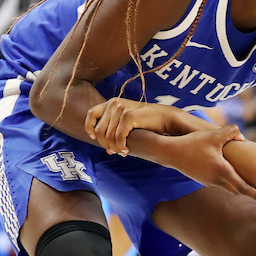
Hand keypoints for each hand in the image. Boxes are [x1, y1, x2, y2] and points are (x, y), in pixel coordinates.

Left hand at [86, 98, 208, 154]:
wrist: (166, 117)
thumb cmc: (148, 122)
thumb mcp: (128, 120)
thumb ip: (115, 127)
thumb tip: (105, 146)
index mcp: (112, 102)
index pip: (91, 114)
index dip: (89, 127)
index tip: (94, 138)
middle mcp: (114, 103)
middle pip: (99, 130)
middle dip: (106, 144)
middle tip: (115, 152)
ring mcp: (121, 109)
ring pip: (108, 136)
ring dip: (115, 147)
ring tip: (123, 152)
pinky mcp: (129, 116)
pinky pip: (118, 137)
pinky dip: (121, 146)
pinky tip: (127, 151)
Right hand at [158, 126, 255, 199]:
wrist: (171, 152)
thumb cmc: (193, 143)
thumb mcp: (214, 134)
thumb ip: (231, 132)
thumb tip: (243, 137)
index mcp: (222, 171)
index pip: (242, 187)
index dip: (255, 193)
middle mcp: (216, 180)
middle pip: (237, 191)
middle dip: (250, 194)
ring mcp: (208, 181)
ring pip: (228, 188)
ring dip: (239, 188)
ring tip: (250, 189)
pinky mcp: (202, 179)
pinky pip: (219, 184)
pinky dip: (229, 184)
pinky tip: (233, 179)